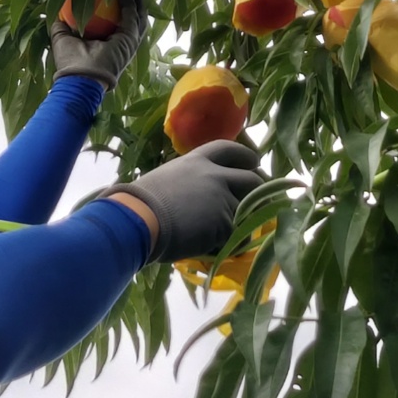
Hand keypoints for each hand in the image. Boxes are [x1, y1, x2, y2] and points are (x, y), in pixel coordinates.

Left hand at [50, 0, 147, 90]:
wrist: (80, 78)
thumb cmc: (70, 63)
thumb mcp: (62, 39)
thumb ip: (62, 26)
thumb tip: (58, 13)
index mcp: (110, 45)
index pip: (119, 22)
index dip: (119, 7)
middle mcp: (123, 44)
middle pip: (134, 17)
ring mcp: (130, 42)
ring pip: (138, 13)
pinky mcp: (131, 38)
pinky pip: (131, 12)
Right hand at [106, 140, 266, 263]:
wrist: (138, 219)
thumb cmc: (139, 202)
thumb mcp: (166, 180)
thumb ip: (188, 182)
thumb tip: (192, 196)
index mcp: (197, 161)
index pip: (228, 149)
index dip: (244, 156)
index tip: (254, 162)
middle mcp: (215, 175)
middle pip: (251, 180)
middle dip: (259, 192)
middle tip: (257, 205)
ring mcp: (222, 198)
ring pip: (245, 212)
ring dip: (237, 225)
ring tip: (220, 236)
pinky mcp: (225, 222)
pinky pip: (236, 236)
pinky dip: (226, 245)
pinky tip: (208, 248)